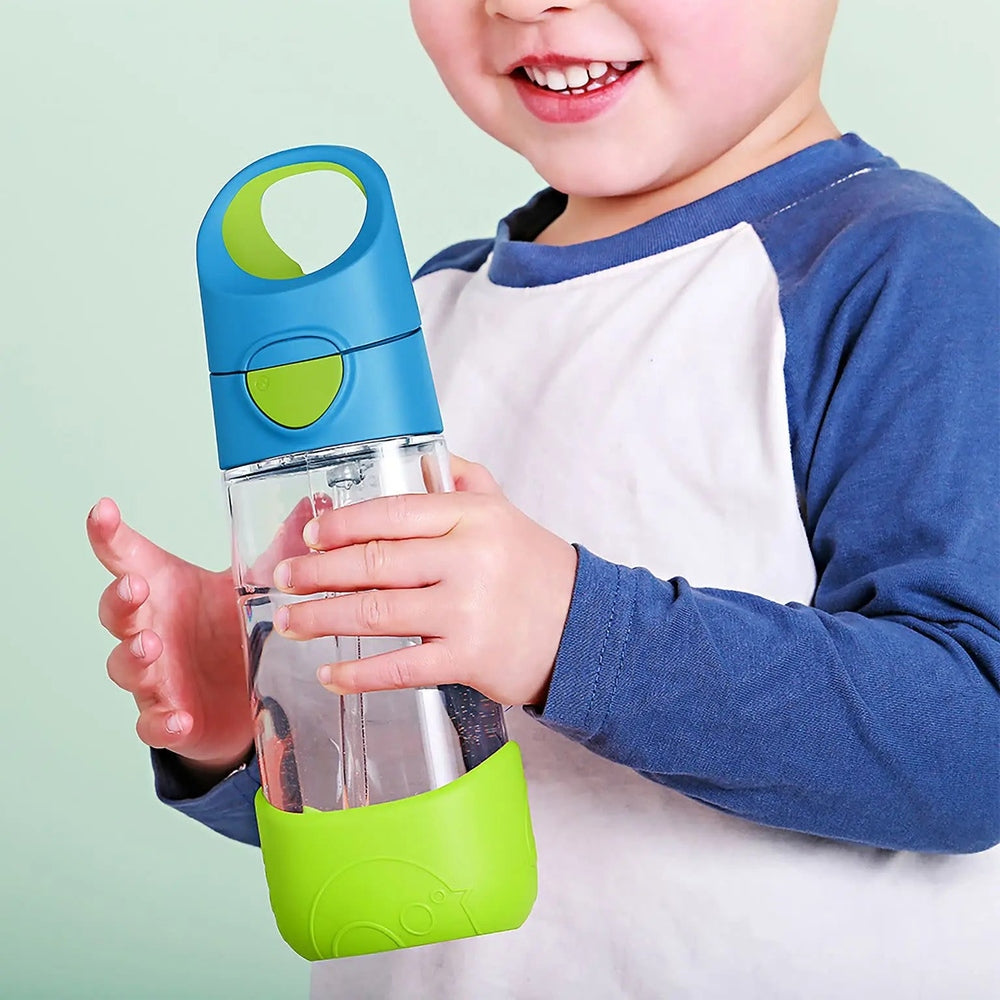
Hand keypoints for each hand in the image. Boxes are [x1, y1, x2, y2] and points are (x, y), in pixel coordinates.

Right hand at [87, 497, 252, 776]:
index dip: (109, 535)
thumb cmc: (233, 632)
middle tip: (136, 587)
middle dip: (121, 598)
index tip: (104, 510)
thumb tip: (317, 501)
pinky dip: (162, 722)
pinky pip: (154, 724)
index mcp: (170, 591)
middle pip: (118, 611)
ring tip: (151, 646)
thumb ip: (280, 548)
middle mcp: (153, 630)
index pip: (129, 558)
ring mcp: (156, 677)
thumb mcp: (257, 587)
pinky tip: (179, 718)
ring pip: (126, 666)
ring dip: (134, 655)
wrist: (244, 699)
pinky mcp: (170, 720)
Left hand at [270, 456, 578, 706]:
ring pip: (375, 612)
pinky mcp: (468, 658)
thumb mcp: (506, 512)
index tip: (308, 535)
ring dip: (322, 619)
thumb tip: (423, 459)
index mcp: (471, 517)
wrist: (585, 629)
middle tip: (282, 579)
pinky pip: (399, 667)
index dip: (341, 525)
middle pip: (373, 562)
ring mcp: (467, 611)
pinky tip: (330, 672)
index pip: (391, 513)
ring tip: (290, 623)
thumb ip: (466, 480)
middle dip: (316, 572)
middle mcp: (467, 559)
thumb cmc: (537, 570)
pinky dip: (357, 673)